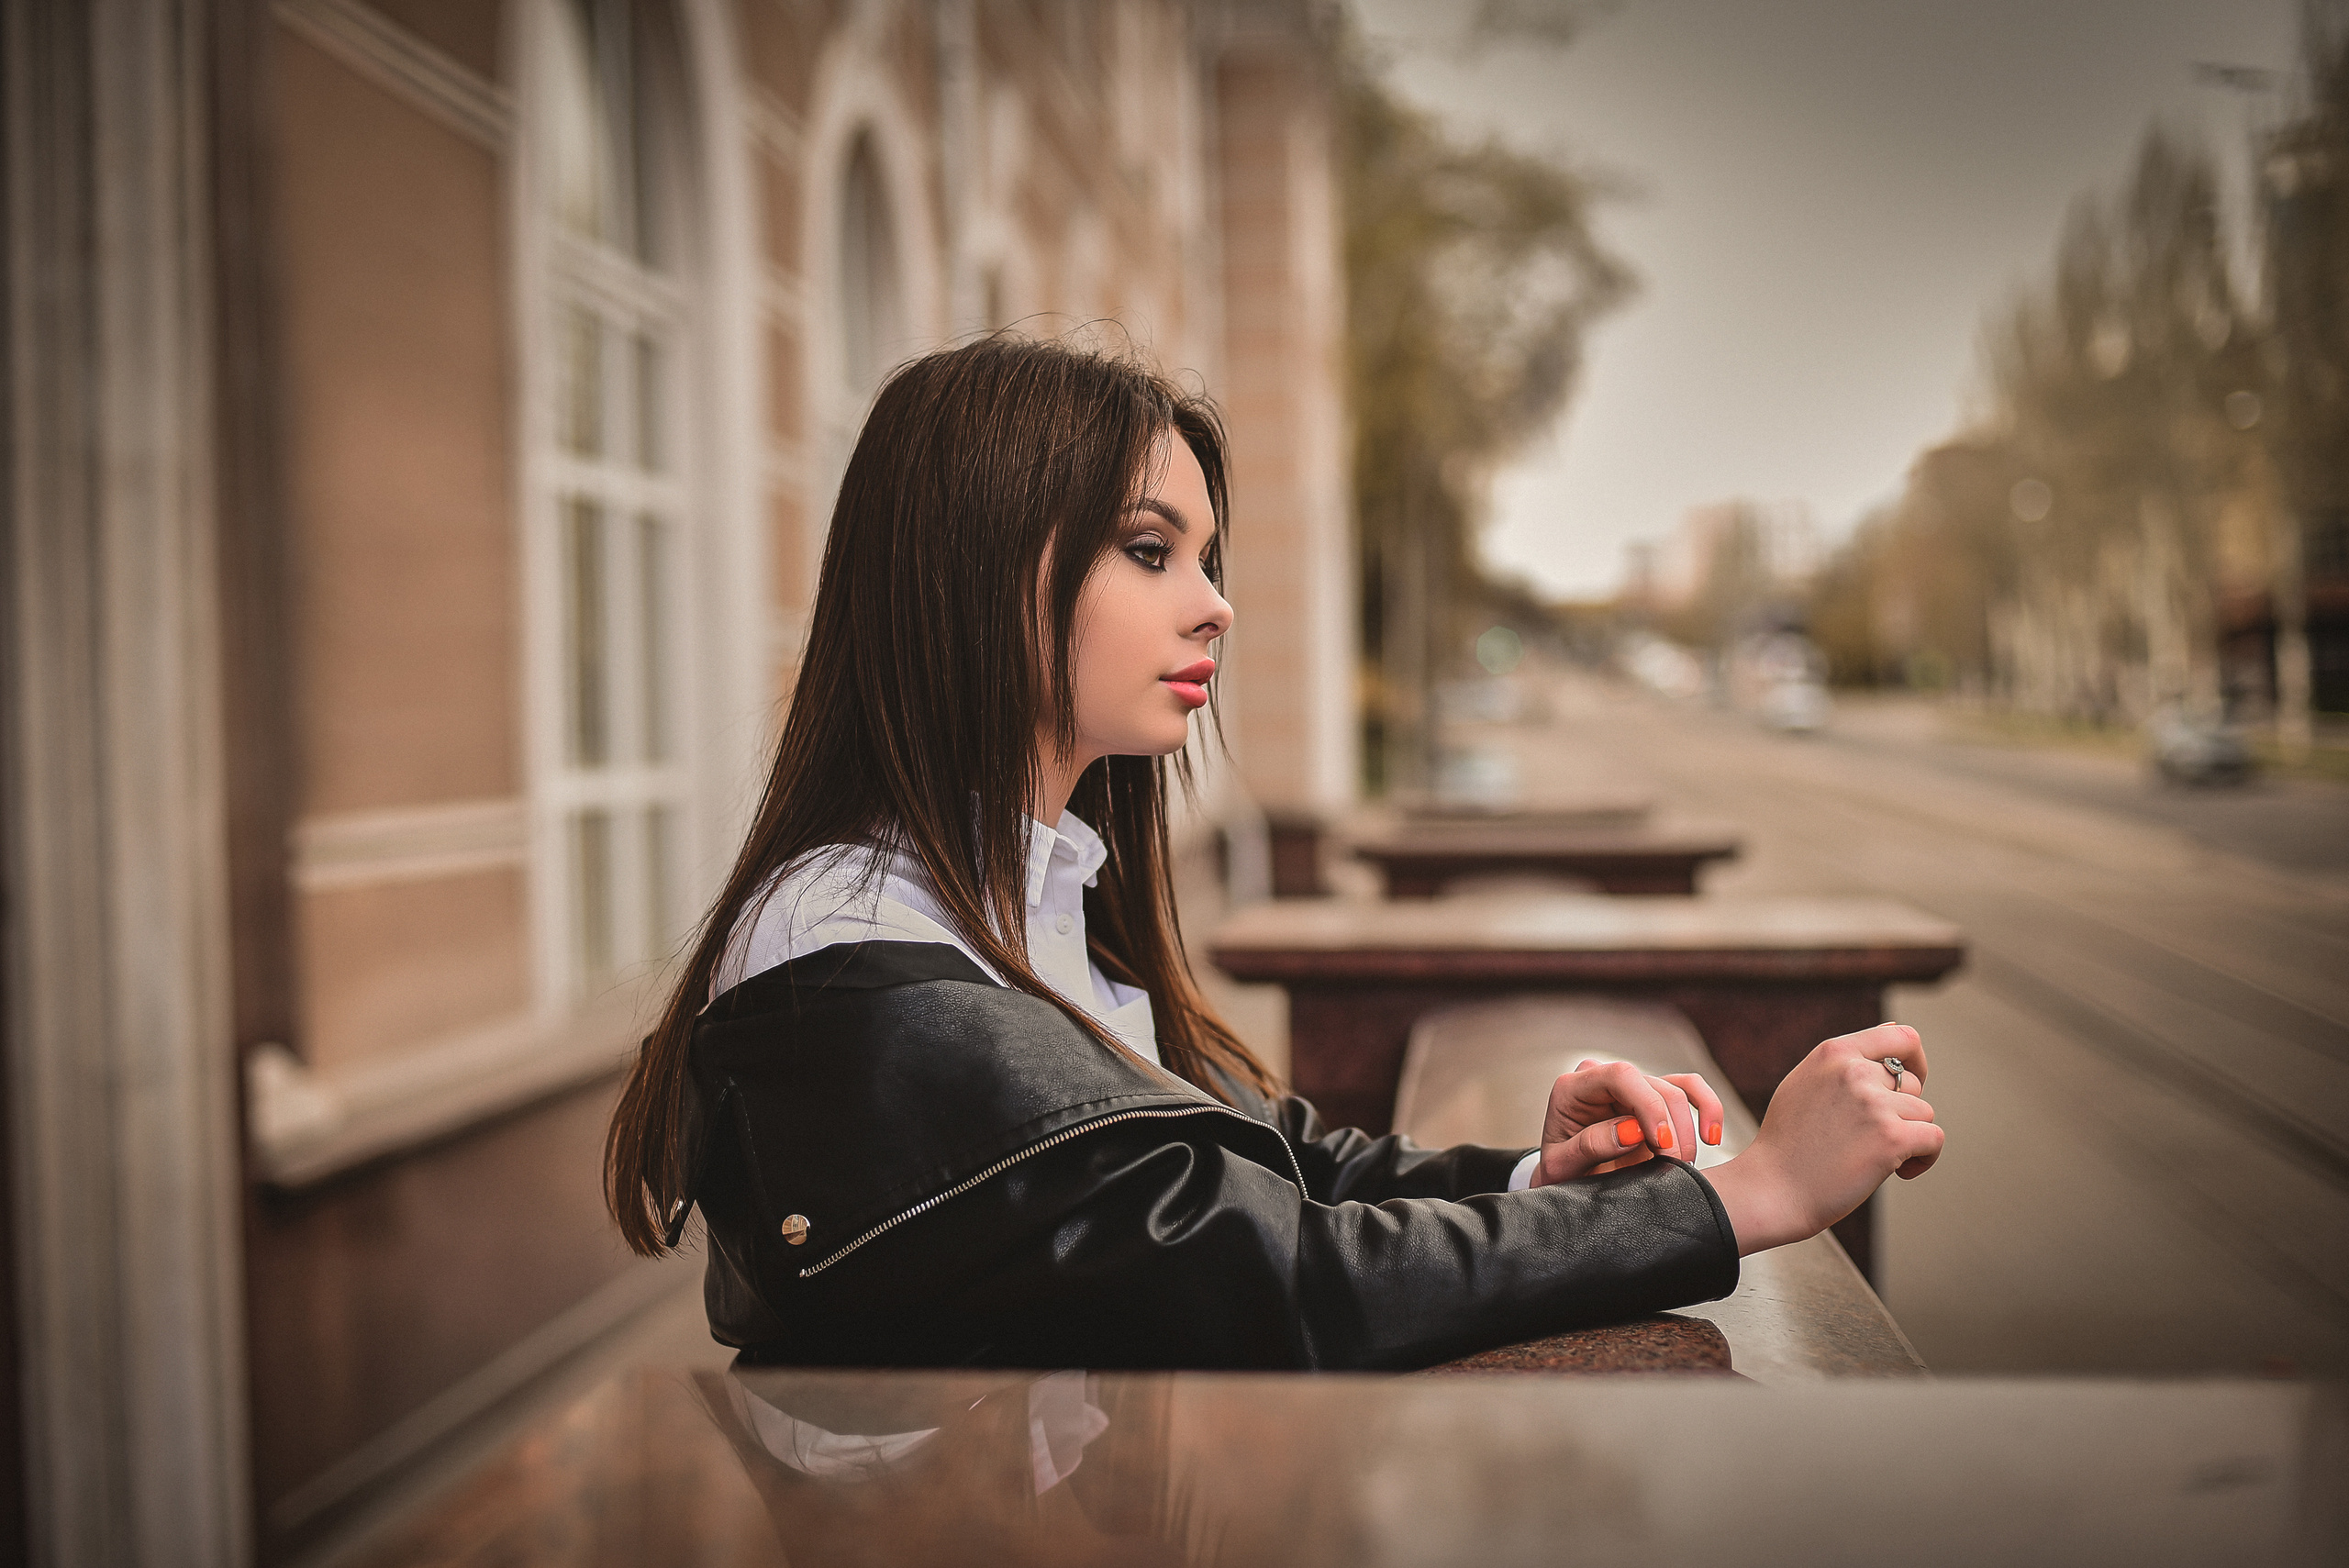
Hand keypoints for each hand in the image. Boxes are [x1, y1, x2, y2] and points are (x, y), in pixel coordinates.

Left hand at [1527, 1057, 1727, 1187]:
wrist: (1570, 1180)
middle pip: (1653, 1086)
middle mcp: (1603, 1079)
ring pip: (1677, 1089)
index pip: (1620, 1076)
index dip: (1648, 1105)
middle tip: (1674, 1167)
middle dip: (1671, 1128)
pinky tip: (1712, 1138)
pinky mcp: (1654, 1098)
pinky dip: (1708, 1109)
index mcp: (1573, 1087)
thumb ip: (1590, 1146)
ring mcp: (1631, 1087)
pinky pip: (1689, 1090)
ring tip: (1684, 1165)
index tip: (1662, 1143)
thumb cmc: (1562, 1173)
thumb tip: (1631, 1131)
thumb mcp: (1562, 1166)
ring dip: (1689, 1128)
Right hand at [1704, 1022, 1944, 1255]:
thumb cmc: (1787, 1143)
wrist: (1772, 1190)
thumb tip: (1893, 1029)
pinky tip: (1899, 1172)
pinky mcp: (1891, 1138)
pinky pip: (1934, 1139)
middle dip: (1902, 1110)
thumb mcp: (1806, 1082)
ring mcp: (1873, 1103)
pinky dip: (1924, 1159)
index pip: (1900, 1035)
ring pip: (1923, 1113)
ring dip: (1910, 1136)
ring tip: (1877, 1157)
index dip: (1915, 1059)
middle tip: (1872, 1137)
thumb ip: (1846, 1059)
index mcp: (1834, 1053)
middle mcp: (1854, 1071)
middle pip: (1913, 1082)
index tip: (1909, 1081)